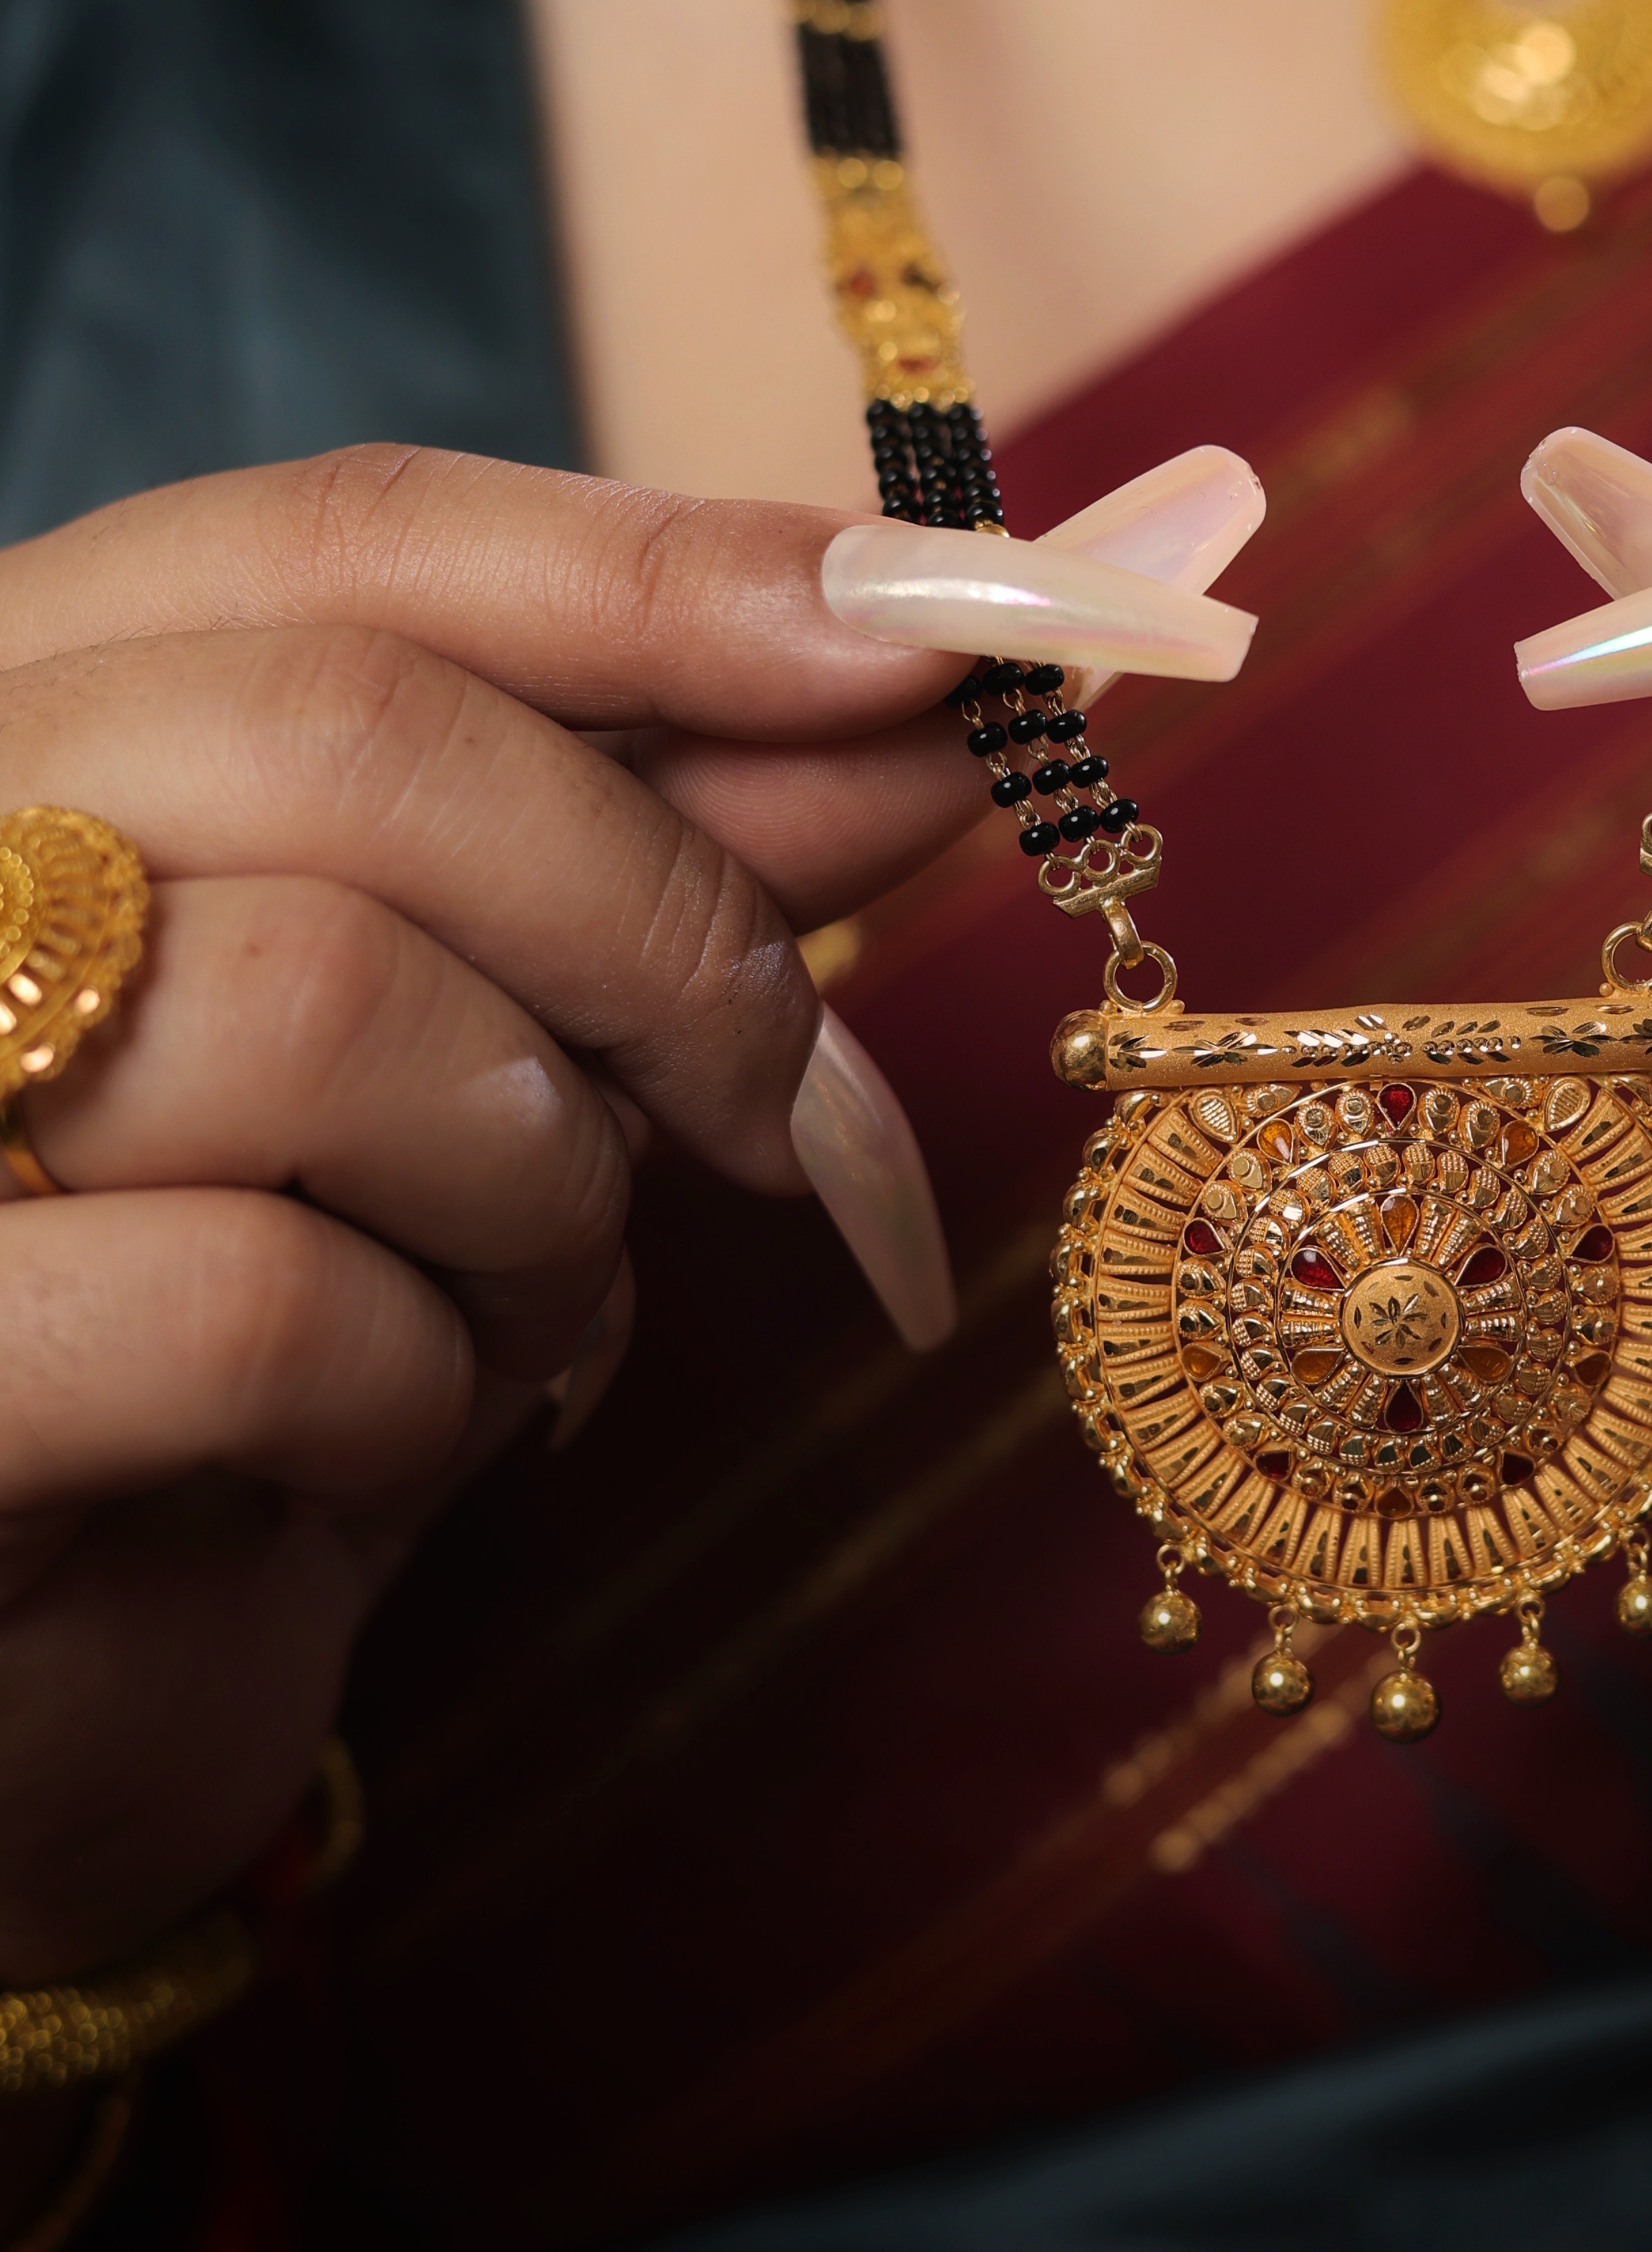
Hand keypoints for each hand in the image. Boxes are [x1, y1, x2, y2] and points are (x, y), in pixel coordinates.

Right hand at [0, 438, 1256, 1995]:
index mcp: (21, 709)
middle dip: (657, 923)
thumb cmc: (265, 1339)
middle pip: (357, 736)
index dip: (665, 575)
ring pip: (324, 1001)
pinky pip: (258, 1300)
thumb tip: (957, 668)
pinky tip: (365, 1444)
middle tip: (766, 1102)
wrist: (46, 1712)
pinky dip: (407, 1388)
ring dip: (532, 1186)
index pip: (341, 539)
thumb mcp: (495, 1049)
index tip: (951, 632)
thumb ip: (676, 836)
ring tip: (507, 1294)